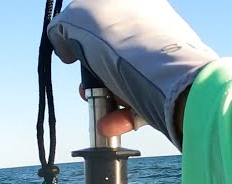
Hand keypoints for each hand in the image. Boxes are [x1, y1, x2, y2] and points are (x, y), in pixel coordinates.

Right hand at [49, 0, 215, 147]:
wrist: (166, 77)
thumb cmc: (122, 42)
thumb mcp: (77, 20)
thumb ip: (62, 28)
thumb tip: (64, 47)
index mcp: (135, 6)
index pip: (102, 20)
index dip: (83, 40)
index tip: (74, 57)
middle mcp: (151, 29)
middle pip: (111, 55)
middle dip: (93, 77)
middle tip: (86, 89)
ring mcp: (162, 59)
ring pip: (125, 80)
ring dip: (104, 100)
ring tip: (98, 112)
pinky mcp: (169, 89)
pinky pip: (140, 101)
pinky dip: (121, 115)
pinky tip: (108, 124)